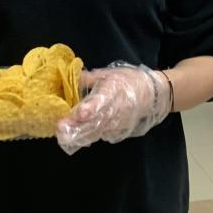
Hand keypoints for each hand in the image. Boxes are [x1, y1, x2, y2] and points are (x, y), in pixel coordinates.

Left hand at [55, 64, 170, 155]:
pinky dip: (89, 137)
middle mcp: (116, 109)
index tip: (80, 113)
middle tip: (60, 129)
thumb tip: (71, 77)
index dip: (91, 107)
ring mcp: (118, 123)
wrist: (152, 95)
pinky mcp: (119, 132)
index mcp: (113, 91)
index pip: (102, 100)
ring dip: (80, 135)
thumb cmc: (128, 81)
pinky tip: (77, 138)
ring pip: (97, 132)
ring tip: (64, 137)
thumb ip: (89, 78)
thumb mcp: (109, 74)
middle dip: (77, 126)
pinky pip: (102, 136)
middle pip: (96, 121)